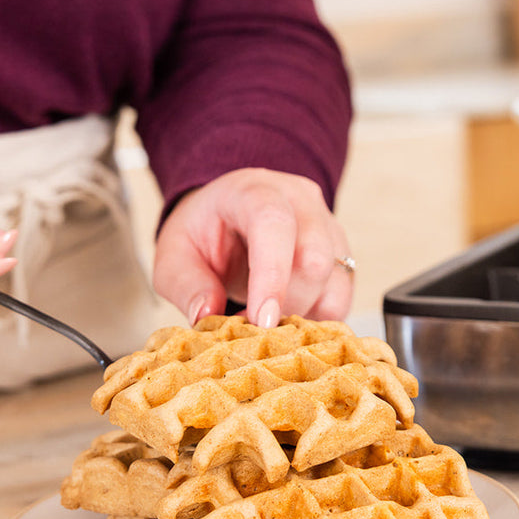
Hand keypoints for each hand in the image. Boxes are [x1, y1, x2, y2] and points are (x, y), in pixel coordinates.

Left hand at [153, 168, 352, 326]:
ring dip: (304, 314)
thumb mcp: (174, 256)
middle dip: (287, 305)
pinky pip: (343, 295)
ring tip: (269, 324)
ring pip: (335, 279)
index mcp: (252, 190)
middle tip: (255, 329)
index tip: (261, 320)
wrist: (228, 216)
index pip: (273, 223)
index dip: (272, 274)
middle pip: (314, 256)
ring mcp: (326, 224)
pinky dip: (320, 319)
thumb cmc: (202, 233)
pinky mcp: (341, 253)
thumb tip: (208, 316)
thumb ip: (186, 285)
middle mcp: (299, 200)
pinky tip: (290, 320)